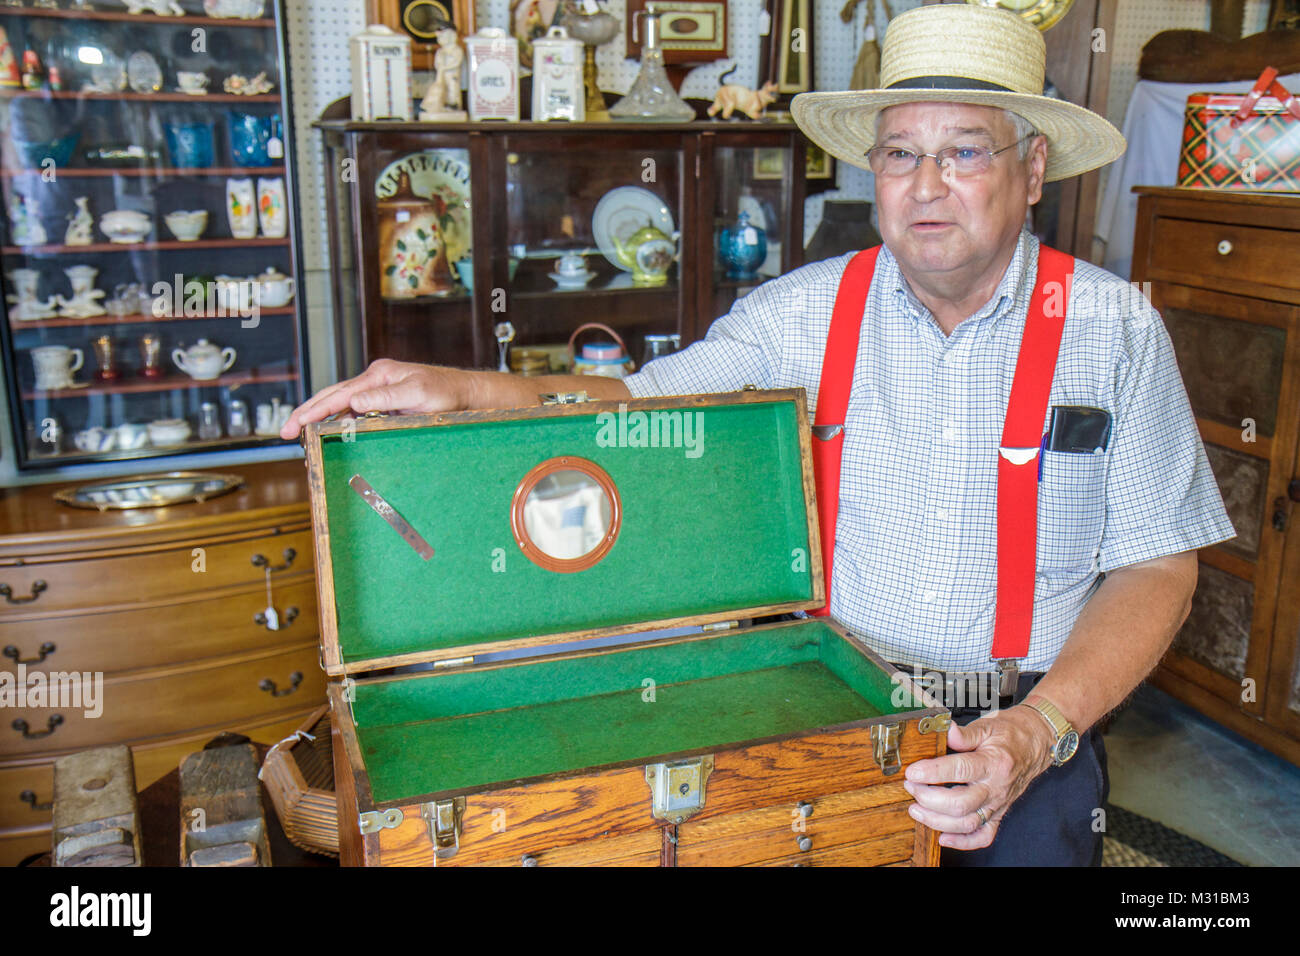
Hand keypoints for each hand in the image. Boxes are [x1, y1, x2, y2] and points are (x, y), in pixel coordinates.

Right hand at [279, 359, 465, 439]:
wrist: (467, 396)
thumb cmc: (447, 394)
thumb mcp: (418, 394)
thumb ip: (386, 396)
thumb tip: (353, 401)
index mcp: (379, 375)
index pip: (339, 394)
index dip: (314, 410)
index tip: (295, 424)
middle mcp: (376, 382)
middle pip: (332, 398)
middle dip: (307, 414)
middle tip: (286, 432)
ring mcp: (380, 393)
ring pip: (341, 407)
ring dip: (321, 422)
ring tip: (302, 439)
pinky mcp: (386, 406)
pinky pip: (356, 415)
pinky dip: (339, 425)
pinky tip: (329, 436)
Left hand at [902, 705, 1055, 849]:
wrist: (1036, 743)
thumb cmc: (1010, 734)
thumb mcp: (987, 726)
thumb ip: (964, 733)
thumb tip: (945, 730)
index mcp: (994, 762)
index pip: (960, 770)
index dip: (933, 772)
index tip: (912, 772)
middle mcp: (996, 787)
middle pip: (960, 803)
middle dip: (929, 799)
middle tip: (911, 787)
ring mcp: (998, 803)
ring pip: (967, 823)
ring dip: (937, 821)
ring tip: (916, 809)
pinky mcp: (999, 813)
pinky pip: (983, 836)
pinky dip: (962, 842)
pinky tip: (943, 837)